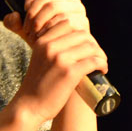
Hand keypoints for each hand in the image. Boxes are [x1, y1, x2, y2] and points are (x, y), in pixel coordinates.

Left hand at [3, 0, 90, 44]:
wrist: (58, 58)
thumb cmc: (41, 41)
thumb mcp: (24, 30)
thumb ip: (13, 23)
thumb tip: (14, 16)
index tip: (24, 10)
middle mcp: (71, 0)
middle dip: (33, 14)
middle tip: (26, 30)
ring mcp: (79, 11)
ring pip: (54, 7)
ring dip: (40, 22)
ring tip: (33, 35)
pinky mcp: (83, 23)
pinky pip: (64, 20)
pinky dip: (50, 29)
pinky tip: (44, 38)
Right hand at [5, 0, 107, 121]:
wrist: (29, 106)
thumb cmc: (37, 85)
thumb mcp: (39, 59)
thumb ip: (52, 48)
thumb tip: (76, 42)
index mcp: (42, 41)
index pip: (68, 24)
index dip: (80, 34)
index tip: (84, 46)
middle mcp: (50, 46)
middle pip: (82, 34)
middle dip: (93, 44)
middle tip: (96, 56)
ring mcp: (60, 59)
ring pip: (90, 46)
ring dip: (100, 54)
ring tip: (101, 63)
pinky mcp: (69, 73)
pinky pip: (93, 61)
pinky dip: (102, 64)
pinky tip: (102, 70)